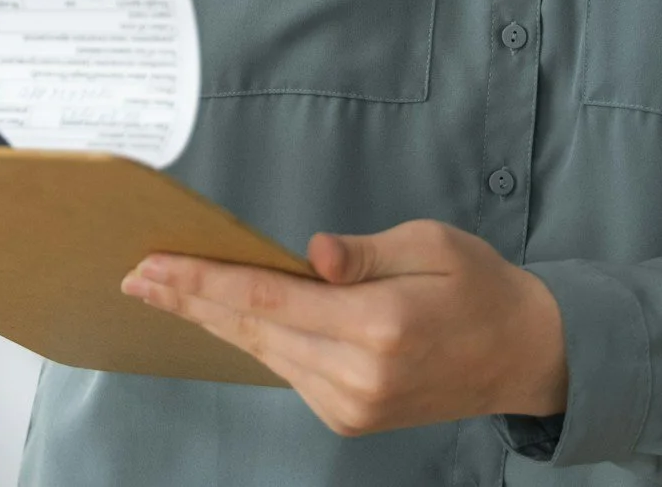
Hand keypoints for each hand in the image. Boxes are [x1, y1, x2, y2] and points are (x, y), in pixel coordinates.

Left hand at [119, 219, 565, 437]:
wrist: (525, 355)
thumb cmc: (479, 285)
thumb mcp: (432, 244)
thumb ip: (365, 252)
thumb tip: (310, 255)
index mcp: (378, 325)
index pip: (269, 299)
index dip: (205, 281)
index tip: (155, 265)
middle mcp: (359, 374)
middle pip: (252, 331)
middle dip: (190, 300)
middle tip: (136, 276)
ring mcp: (353, 404)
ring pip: (264, 354)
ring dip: (214, 321)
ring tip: (166, 290)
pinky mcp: (351, 417)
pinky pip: (288, 370)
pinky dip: (253, 342)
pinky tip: (224, 317)